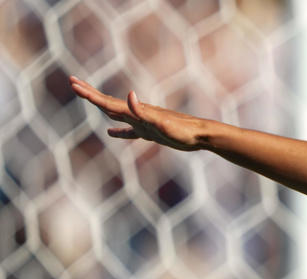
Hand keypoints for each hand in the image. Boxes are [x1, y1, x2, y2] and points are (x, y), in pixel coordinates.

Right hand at [70, 76, 208, 150]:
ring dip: (101, 107)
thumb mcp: (162, 122)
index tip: (73, 84)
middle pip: (108, 103)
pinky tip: (111, 132)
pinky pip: (129, 131)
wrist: (200, 135)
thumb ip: (143, 111)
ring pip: (117, 114)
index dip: (89, 94)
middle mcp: (138, 114)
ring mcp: (143, 123)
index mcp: (137, 112)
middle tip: (73, 82)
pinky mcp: (150, 132)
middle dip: (90, 94)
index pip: (108, 102)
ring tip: (88, 100)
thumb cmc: (182, 130)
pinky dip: (118, 131)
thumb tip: (129, 94)